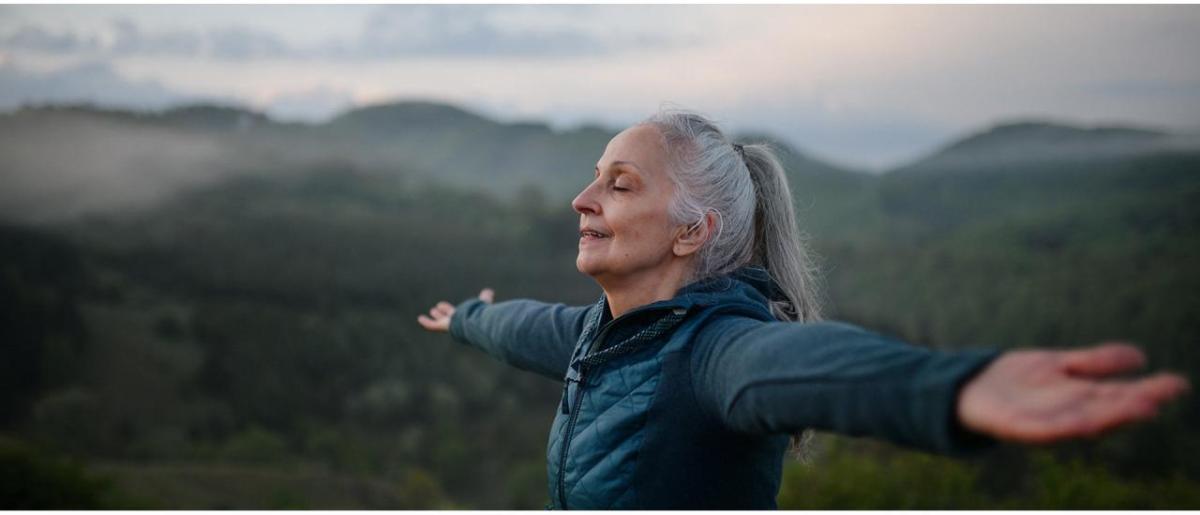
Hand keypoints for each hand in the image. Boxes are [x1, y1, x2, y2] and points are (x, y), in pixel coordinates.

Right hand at [417, 288, 493, 332]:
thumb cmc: (480, 316)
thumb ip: (485, 298)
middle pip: (448, 317)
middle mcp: (456, 321)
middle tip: (436, 309)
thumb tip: (489, 291)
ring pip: (440, 321)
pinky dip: (426, 323)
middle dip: (442, 313)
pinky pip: (432, 326)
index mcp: (465, 316)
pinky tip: (420, 319)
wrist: (475, 324)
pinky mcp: (442, 326)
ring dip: (435, 317)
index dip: (451, 309)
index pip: (457, 313)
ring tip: (432, 311)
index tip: (446, 306)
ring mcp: (449, 325)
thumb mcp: (483, 303)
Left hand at [957, 342, 1190, 443]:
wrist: (970, 388)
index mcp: (1081, 397)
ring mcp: (1044, 421)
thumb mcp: (1059, 365)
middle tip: (1160, 399)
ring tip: (1136, 409)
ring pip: (1082, 422)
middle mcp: (1068, 412)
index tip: (1178, 384)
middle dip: (1132, 406)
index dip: (1149, 391)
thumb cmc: (1019, 380)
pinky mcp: (1016, 427)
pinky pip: (1043, 430)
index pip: (1120, 394)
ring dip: (1108, 418)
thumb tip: (1140, 356)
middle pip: (1106, 410)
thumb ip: (1094, 363)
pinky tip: (1084, 422)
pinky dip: (1063, 427)